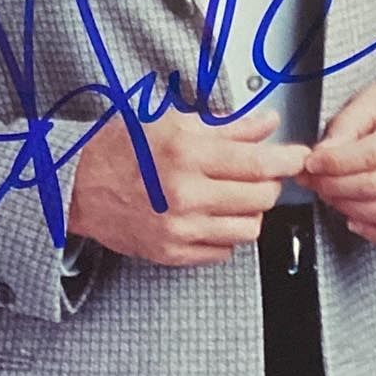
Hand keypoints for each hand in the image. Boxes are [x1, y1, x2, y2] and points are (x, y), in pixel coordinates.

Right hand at [67, 107, 309, 266]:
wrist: (77, 185)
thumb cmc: (121, 148)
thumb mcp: (172, 122)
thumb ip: (226, 126)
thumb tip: (266, 124)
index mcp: (186, 154)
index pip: (258, 163)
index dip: (287, 159)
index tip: (298, 156)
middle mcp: (185, 194)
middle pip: (260, 198)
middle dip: (270, 184)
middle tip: (262, 172)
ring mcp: (179, 228)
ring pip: (248, 228)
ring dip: (249, 210)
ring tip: (233, 194)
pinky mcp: (172, 253)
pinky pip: (224, 251)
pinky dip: (226, 234)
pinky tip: (211, 215)